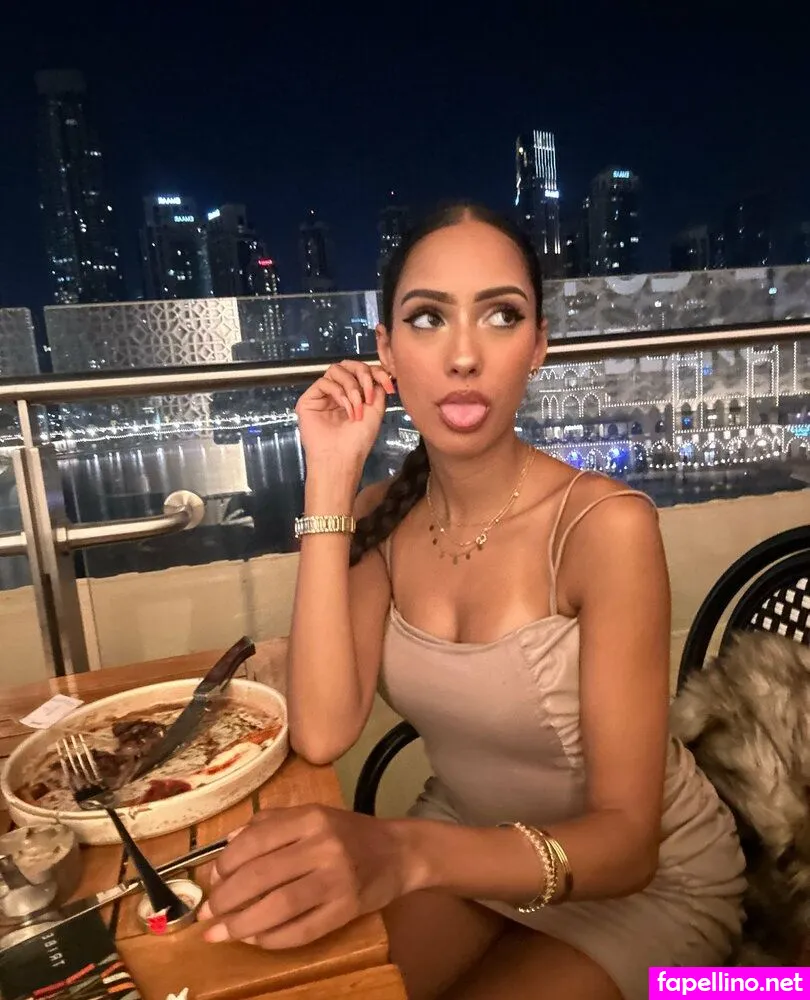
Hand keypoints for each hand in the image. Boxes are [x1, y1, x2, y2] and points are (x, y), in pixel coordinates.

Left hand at [198, 805, 412, 948]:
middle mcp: (322, 846)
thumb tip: (228, 843)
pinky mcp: (346, 910)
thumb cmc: (349, 832)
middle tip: (208, 912)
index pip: (256, 841)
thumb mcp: (313, 815)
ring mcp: (336, 880)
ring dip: (243, 924)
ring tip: (221, 933)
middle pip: (261, 876)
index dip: (226, 863)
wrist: (399, 852)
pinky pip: (302, 930)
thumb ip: (270, 823)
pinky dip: (273, 939)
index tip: (212, 878)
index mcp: (310, 818)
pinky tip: (256, 940)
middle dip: (227, 898)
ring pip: (278, 906)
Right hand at [295, 361, 395, 466]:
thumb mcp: (376, 410)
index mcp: (352, 395)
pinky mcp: (309, 399)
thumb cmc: (358, 440)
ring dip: (352, 387)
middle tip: (369, 395)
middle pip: (348, 365)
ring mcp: (322, 395)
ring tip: (357, 408)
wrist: (342, 457)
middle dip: (363, 375)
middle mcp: (337, 392)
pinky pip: (324, 382)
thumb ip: (377, 388)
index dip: (376, 372)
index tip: (389, 386)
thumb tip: (378, 373)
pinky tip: (347, 410)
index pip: (362, 371)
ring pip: (336, 370)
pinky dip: (340, 394)